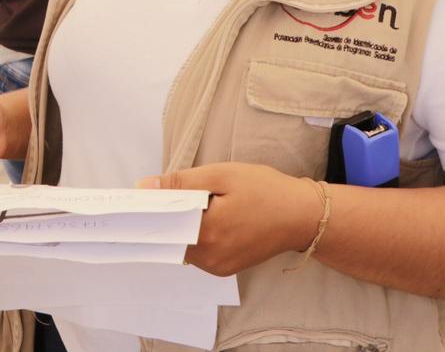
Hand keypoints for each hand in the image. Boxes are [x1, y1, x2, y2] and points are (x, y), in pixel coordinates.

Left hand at [139, 163, 324, 276]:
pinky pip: (199, 250)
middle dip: (168, 213)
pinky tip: (209, 215)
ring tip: (200, 202)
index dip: (150, 207)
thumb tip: (144, 187)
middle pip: (171, 234)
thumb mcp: (221, 176)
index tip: (142, 193)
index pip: (161, 223)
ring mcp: (217, 267)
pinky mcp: (225, 268)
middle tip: (171, 190)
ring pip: (184, 243)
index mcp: (206, 234)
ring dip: (184, 223)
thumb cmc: (265, 191)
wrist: (302, 216)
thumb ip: (181, 183)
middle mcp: (209, 258)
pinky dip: (198, 233)